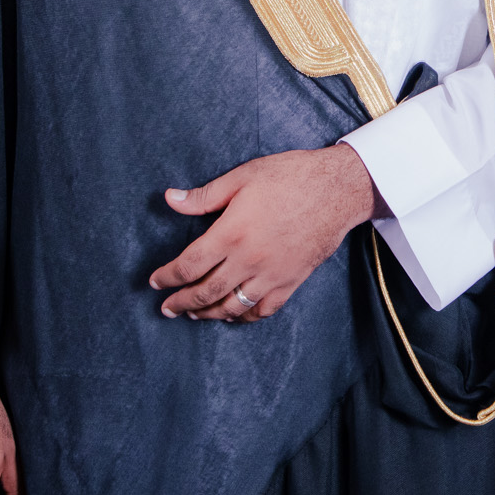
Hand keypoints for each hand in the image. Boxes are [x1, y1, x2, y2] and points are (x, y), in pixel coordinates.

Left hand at [150, 143, 380, 322]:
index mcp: (231, 233)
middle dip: (182, 302)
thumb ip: (205, 195)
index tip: (155, 282)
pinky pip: (263, 309)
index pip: (189, 265)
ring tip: (193, 314)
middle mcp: (249, 260)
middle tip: (167, 308)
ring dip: (208, 314)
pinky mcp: (291, 281)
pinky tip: (233, 316)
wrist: (338, 189)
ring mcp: (271, 274)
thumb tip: (170, 199)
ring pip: (232, 306)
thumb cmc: (290, 177)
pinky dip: (244, 317)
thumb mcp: (243, 176)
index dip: (167, 277)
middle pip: (206, 292)